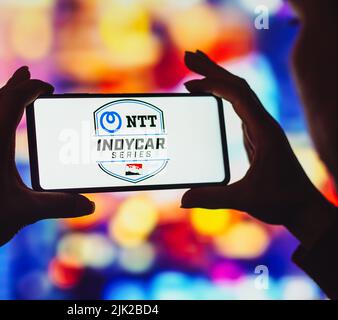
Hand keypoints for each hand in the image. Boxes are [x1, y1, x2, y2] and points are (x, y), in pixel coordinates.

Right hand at [181, 50, 335, 247]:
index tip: (189, 82)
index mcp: (263, 131)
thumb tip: (183, 200)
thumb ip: (212, 198)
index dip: (213, 84)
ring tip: (196, 68)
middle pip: (238, 85)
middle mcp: (263, 124)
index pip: (238, 95)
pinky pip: (238, 105)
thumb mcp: (245, 199)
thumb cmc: (281, 201)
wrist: (304, 208)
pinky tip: (211, 93)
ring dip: (218, 78)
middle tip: (189, 55)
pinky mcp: (257, 135)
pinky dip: (222, 94)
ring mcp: (261, 128)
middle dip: (213, 69)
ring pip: (239, 93)